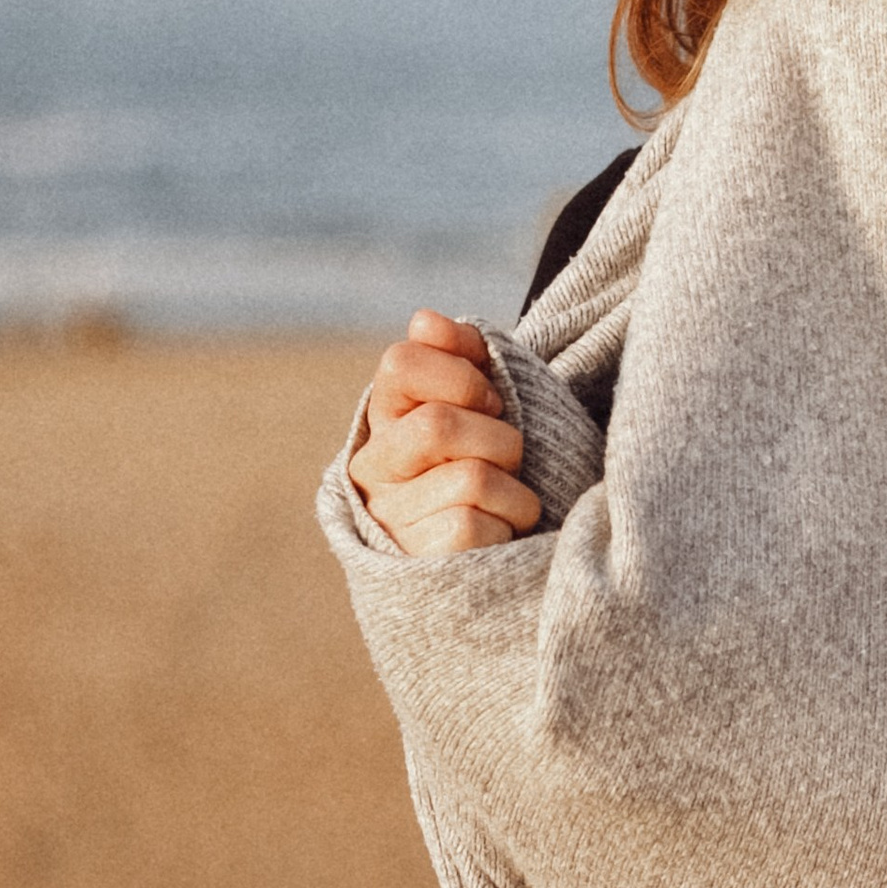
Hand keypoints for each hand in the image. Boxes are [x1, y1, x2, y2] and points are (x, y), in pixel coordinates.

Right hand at [349, 309, 541, 557]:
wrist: (489, 568)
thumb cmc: (488, 470)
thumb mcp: (479, 408)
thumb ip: (458, 359)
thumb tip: (424, 319)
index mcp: (384, 419)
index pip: (401, 363)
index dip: (462, 375)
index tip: (491, 401)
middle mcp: (372, 469)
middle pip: (437, 424)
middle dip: (498, 438)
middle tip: (509, 457)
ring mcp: (390, 518)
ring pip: (471, 476)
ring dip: (514, 488)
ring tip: (507, 501)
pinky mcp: (418, 561)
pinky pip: (476, 522)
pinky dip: (509, 524)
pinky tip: (502, 534)